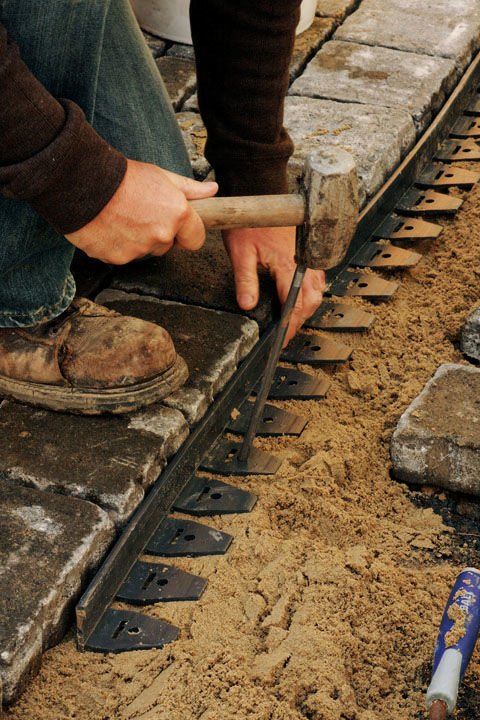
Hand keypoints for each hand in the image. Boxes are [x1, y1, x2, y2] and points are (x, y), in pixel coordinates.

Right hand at [65, 159, 217, 263]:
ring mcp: (139, 250)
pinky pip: (122, 256)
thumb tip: (212, 191)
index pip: (196, 239)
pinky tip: (107, 225)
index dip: (188, 232)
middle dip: (158, 234)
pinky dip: (116, 245)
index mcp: (177, 215)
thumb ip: (189, 189)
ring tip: (120, 216)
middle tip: (140, 212)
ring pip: (144, 251)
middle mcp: (161, 236)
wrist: (81, 182)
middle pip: (167, 246)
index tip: (178, 226)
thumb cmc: (121, 176)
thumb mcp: (160, 176)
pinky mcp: (117, 258)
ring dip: (136, 239)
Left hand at [223, 226, 324, 344]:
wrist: (260, 194)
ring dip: (308, 307)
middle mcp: (302, 261)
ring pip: (318, 290)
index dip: (289, 325)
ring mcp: (308, 256)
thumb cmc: (249, 222)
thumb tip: (248, 304)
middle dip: (301, 320)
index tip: (281, 339)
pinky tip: (302, 295)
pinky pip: (318, 277)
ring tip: (293, 318)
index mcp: (287, 264)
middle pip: (312, 300)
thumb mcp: (240, 253)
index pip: (294, 304)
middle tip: (286, 332)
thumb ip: (246, 280)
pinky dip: (312, 291)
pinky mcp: (308, 251)